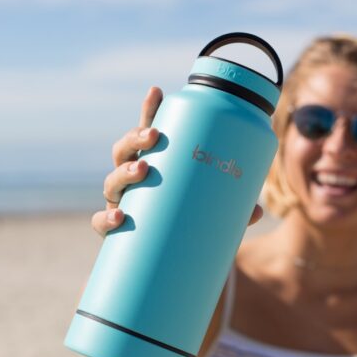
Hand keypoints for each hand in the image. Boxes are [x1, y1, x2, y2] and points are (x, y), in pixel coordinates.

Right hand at [91, 87, 263, 236]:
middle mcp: (132, 183)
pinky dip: (106, 219)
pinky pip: (100, 222)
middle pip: (124, 151)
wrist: (165, 265)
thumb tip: (256, 211)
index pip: (148, 135)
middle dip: (135, 138)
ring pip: (110, 181)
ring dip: (124, 171)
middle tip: (154, 135)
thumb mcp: (211, 214)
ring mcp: (121, 205)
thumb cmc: (187, 228)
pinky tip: (119, 217)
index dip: (149, 111)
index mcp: (154, 168)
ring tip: (142, 169)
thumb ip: (232, 210)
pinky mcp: (113, 233)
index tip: (156, 91)